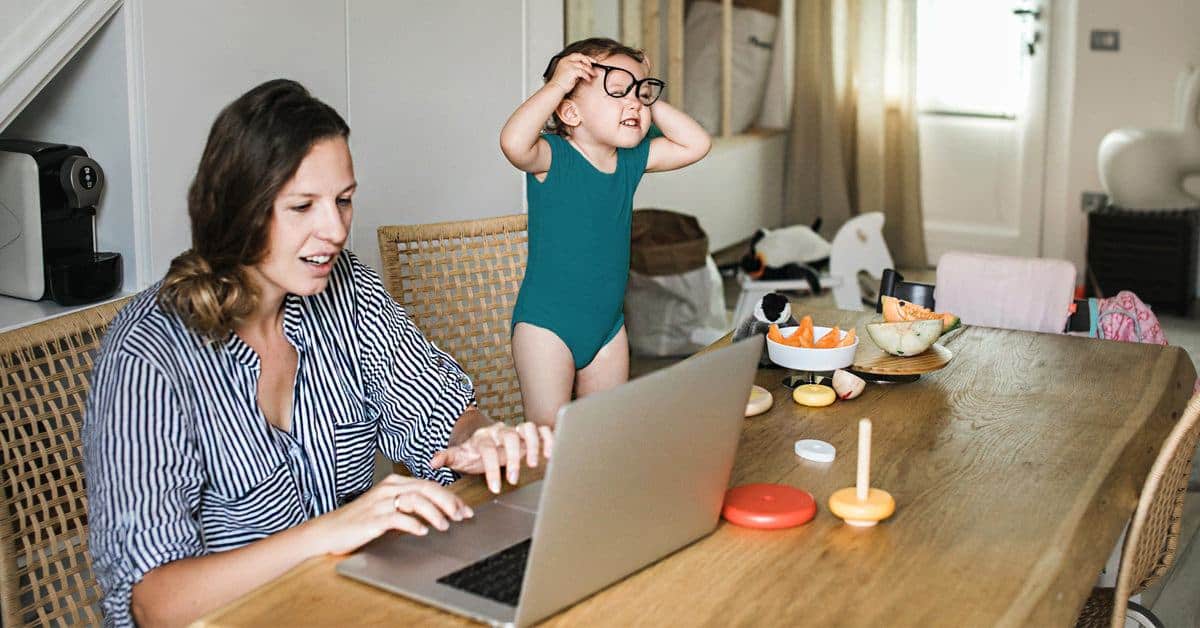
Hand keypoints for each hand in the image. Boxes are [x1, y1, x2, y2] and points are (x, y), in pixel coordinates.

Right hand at [312, 474, 471, 555]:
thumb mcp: (386, 507)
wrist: (328, 531)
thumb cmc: (358, 521)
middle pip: (427, 489)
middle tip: (461, 516)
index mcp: (394, 483)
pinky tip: (422, 531)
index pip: (429, 485)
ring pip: (416, 500)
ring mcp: (380, 503)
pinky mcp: (373, 519)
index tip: (464, 510)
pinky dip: (413, 524)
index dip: (451, 497)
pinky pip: (398, 518)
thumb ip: (407, 506)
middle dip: (449, 502)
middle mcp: (389, 489)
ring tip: (445, 526)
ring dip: (434, 513)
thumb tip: (436, 512)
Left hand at [430, 422, 554, 492]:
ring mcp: (516, 432)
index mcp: (483, 438)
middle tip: (513, 479)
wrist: (483, 440)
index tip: (496, 488)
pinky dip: (548, 439)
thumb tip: (432, 463)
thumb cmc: (472, 453)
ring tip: (533, 463)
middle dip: (513, 458)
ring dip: (532, 445)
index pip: (487, 450)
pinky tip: (549, 454)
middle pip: (509, 436)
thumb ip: (447, 458)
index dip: (492, 469)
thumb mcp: (458, 456)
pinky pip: (542, 430)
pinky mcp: (529, 435)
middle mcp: (501, 432)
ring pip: (528, 428)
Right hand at [548, 53, 597, 93]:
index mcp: (564, 60)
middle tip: (594, 66)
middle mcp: (566, 61)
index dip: (585, 57)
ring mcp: (568, 65)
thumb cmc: (561, 83)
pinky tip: (588, 79)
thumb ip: (575, 69)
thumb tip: (585, 70)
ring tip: (592, 75)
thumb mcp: (567, 73)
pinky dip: (587, 76)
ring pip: (583, 65)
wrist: (555, 88)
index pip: (577, 55)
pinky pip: (583, 72)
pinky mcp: (571, 70)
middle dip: (589, 60)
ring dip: (589, 70)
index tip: (591, 61)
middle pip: (580, 56)